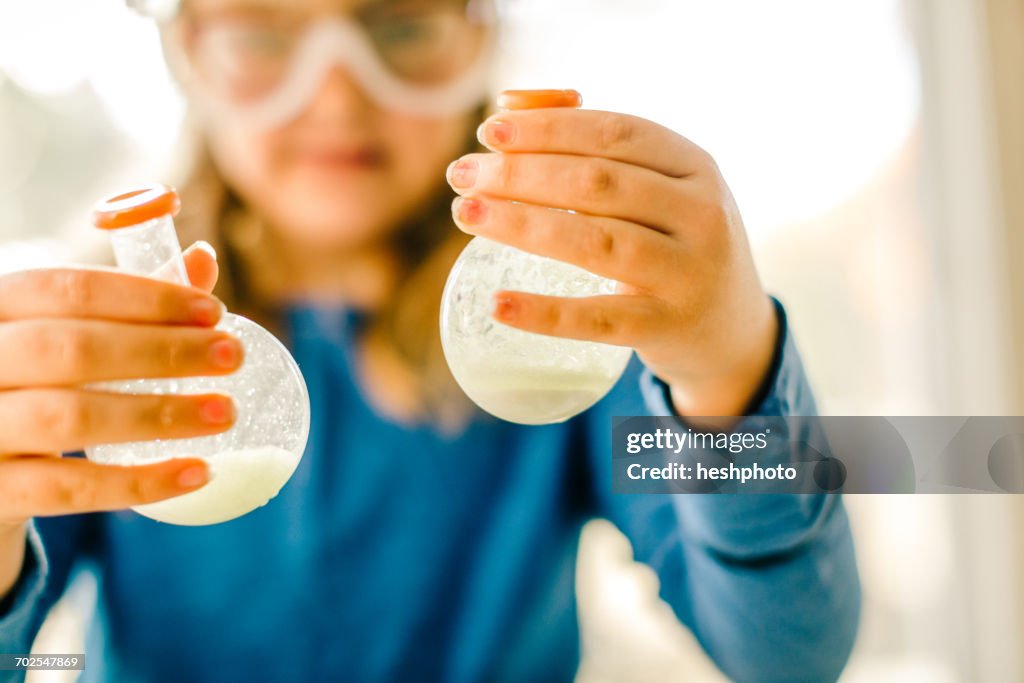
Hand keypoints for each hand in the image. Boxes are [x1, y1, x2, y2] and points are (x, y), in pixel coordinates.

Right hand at [0, 243, 241, 529]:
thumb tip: (199, 258)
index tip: (214, 311)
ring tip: (225, 412)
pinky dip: (140, 482)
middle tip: (233, 357)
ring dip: (159, 414)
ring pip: (70, 419)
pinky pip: (68, 490)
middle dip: (162, 351)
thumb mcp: (61, 338)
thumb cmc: (33, 388)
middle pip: (70, 350)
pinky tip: (198, 473)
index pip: (65, 289)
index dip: (144, 297)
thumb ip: (126, 304)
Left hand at [446, 107, 777, 417]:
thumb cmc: (673, 243)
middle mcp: (699, 214)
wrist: (731, 328)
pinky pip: (600, 320)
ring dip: (522, 225)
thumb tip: (509, 106)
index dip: (547, 128)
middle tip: (461, 175)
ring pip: (596, 243)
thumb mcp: (655, 188)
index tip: (489, 132)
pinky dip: (546, 313)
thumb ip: (590, 145)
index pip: (614, 133)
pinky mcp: (667, 327)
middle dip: (520, 173)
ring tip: (467, 213)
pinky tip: (498, 303)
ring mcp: (687, 274)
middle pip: (597, 183)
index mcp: (694, 166)